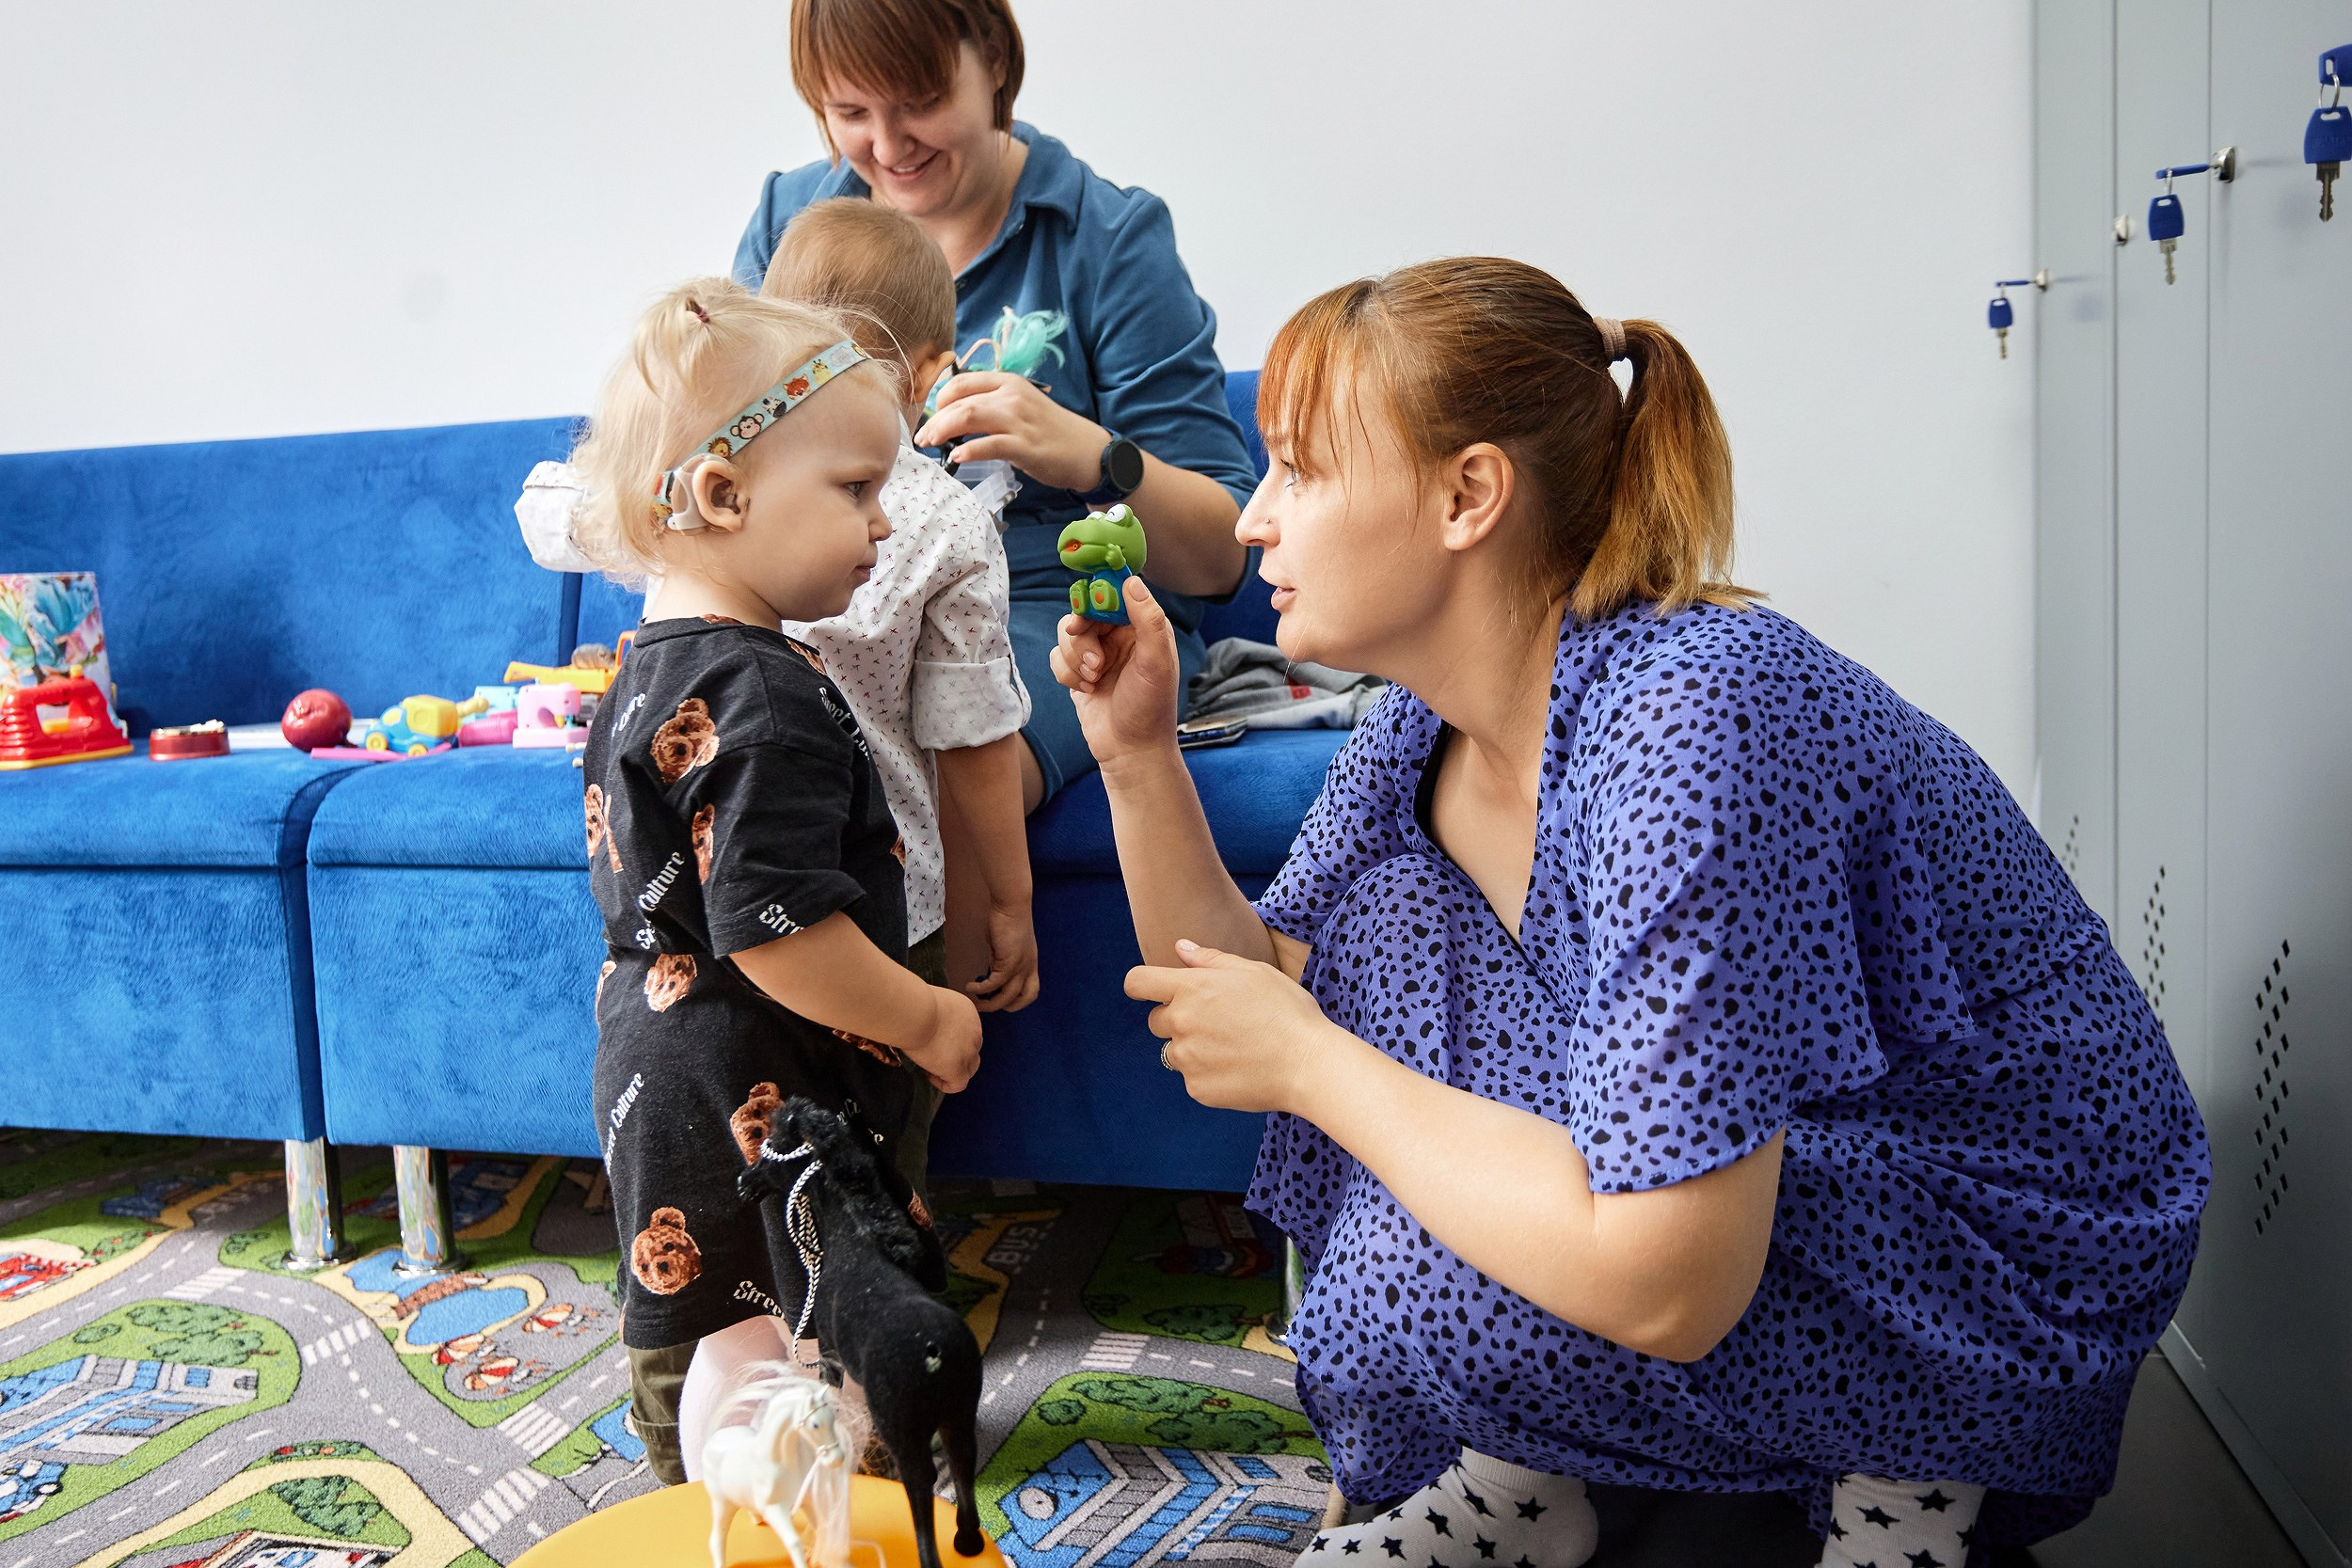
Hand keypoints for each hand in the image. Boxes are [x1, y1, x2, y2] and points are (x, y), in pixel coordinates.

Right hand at [904, 986, 982, 1093]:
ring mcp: (968, 1051)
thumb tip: (923, 1020)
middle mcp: (974, 1031)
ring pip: (970, 1068)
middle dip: (957, 1056)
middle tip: (935, 1056)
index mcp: (968, 1012)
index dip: (953, 1040)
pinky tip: (930, 1076)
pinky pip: (959, 1084)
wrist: (915, 1012)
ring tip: (932, 1069)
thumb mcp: (931, 1001)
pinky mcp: (957, 1067)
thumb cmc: (913, 1002)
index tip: (934, 1041)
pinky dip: (946, 1084)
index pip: (968, 1031)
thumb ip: (935, 1012)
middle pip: (973, 1049)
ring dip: (954, 1071)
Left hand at [914, 372, 1106, 491]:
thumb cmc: (1051, 431)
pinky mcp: (1024, 446)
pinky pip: (989, 445)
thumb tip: (956, 415)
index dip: (939, 399)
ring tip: (929, 444)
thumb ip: (992, 404)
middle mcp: (1012, 396)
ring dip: (942, 431)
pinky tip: (956, 457)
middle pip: (960, 401)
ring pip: (968, 417)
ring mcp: (1019, 421)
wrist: (1087, 450)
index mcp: (1009, 382)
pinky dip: (968, 450)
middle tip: (922, 437)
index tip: (931, 416)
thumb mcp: (1021, 405)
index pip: (961, 382)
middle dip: (934, 420)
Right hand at [967, 900, 1039, 1012]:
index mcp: (1030, 964)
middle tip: (986, 1007)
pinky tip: (970, 987)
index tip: (1001, 1000)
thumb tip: (990, 971)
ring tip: (975, 1004)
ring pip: (1008, 995)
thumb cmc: (1006, 919)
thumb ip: (1000, 960)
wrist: (1011, 904)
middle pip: (1024, 998)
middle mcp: (1029, 967)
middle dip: (1005, 1007)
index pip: (1032, 991)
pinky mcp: (1009, 961)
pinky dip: (982, 989)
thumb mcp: (1004, 946)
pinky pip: (995, 983)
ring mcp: (1021, 965)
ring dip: (990, 1004)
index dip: (1018, 1001)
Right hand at [1051, 577, 1181, 767]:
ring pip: (1067, 634)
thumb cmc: (1150, 708)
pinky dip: (1066, 673)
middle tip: (1096, 661)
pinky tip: (1086, 691)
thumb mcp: (1157, 662)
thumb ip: (1148, 620)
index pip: (1115, 594)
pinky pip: (1057, 657)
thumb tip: (1132, 580)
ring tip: (1094, 680)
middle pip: (1084, 611)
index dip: (1097, 597)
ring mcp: (1097, 653)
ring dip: (1075, 658)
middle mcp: (1119, 636)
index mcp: (1143, 627)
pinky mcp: (1078, 672)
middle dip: (1083, 637)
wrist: (1130, 751)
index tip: (1089, 611)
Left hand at [1126, 940, 1341, 1113]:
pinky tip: (1240, 1067)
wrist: (1308, 1064)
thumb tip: (1180, 947)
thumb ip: (1210, 958)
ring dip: (1193, 1048)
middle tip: (1218, 1021)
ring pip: (1175, 1051)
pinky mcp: (1197, 1089)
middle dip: (1178, 1019)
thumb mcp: (1253, 972)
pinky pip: (1193, 1078)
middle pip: (1156, 1021)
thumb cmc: (1286, 1011)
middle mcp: (1181, 1024)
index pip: (1137, 983)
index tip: (1152, 990)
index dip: (1142, 985)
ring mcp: (1188, 1060)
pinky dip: (1209, 1074)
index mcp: (1191, 989)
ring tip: (1234, 1046)